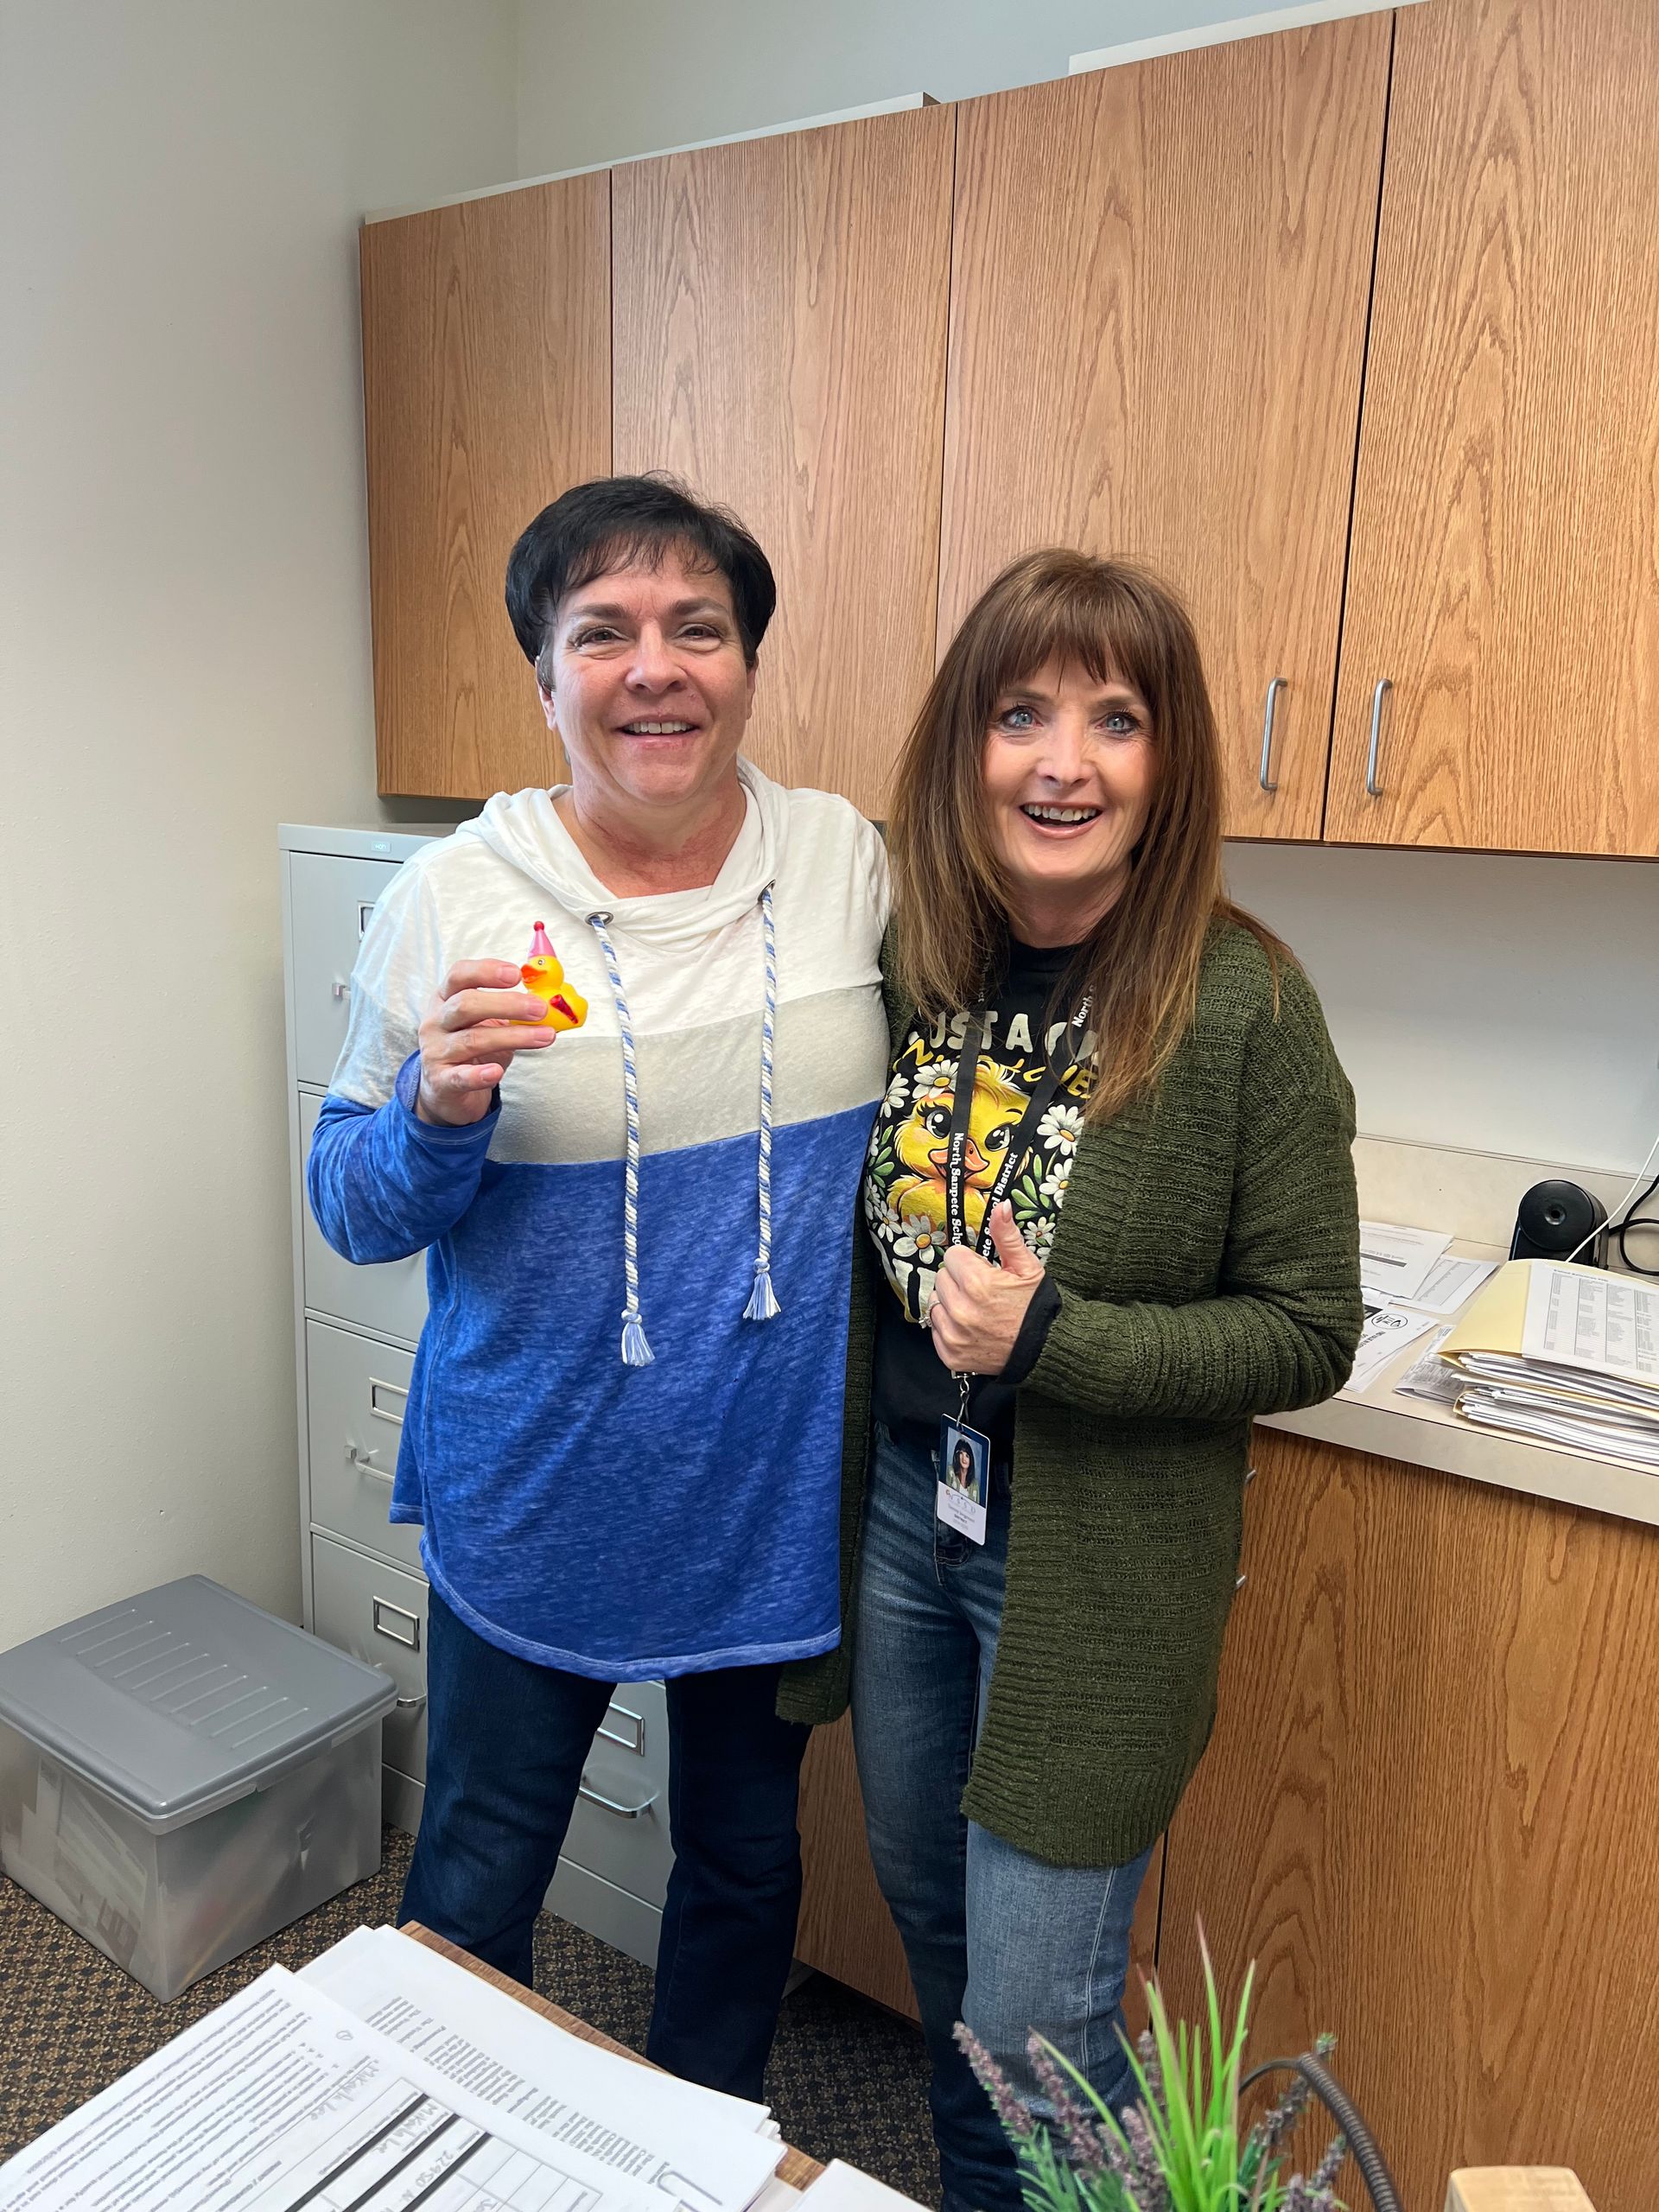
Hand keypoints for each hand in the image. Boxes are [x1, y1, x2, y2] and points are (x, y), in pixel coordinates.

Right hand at [416, 959, 559, 1125]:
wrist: (445, 1089)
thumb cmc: (471, 1049)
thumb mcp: (487, 1022)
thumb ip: (512, 1009)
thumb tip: (553, 1001)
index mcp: (445, 999)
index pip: (460, 975)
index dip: (487, 971)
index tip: (517, 974)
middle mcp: (436, 1022)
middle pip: (466, 1004)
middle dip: (507, 1004)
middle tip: (540, 1008)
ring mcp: (436, 1051)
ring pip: (472, 1040)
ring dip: (513, 1037)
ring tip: (545, 1036)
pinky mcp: (441, 1081)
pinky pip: (460, 1077)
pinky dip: (479, 1075)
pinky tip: (497, 1072)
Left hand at [928, 1201, 1044, 1373]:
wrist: (1045, 1349)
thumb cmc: (1036, 1307)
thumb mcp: (1027, 1267)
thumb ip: (1007, 1236)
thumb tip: (1001, 1206)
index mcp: (977, 1283)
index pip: (952, 1256)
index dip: (970, 1263)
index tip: (985, 1273)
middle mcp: (961, 1309)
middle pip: (942, 1279)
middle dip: (960, 1281)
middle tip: (983, 1293)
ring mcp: (954, 1335)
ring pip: (935, 1304)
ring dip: (951, 1304)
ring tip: (977, 1311)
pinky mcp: (951, 1354)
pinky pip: (936, 1330)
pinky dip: (950, 1328)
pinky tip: (972, 1328)